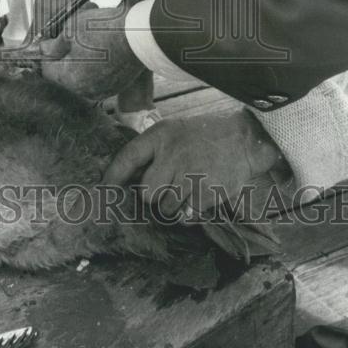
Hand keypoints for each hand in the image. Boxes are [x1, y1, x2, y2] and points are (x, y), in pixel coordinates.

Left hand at [38, 6, 149, 100]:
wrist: (141, 34)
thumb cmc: (104, 29)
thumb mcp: (72, 30)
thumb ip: (53, 45)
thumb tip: (40, 50)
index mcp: (68, 79)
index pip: (45, 70)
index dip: (47, 54)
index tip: (52, 41)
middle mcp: (84, 91)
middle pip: (64, 75)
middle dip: (65, 57)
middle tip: (72, 37)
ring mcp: (102, 90)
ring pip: (81, 76)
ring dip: (81, 61)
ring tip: (90, 40)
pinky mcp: (116, 86)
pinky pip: (98, 78)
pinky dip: (96, 65)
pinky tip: (102, 48)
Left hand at [101, 111, 282, 219]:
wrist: (245, 140)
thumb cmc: (204, 136)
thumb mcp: (174, 131)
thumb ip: (152, 151)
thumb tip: (125, 178)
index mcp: (161, 135)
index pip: (128, 156)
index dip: (113, 175)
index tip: (102, 189)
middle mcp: (172, 155)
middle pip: (146, 192)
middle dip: (155, 195)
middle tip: (169, 185)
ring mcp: (189, 176)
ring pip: (165, 208)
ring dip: (173, 205)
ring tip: (189, 187)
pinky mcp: (205, 194)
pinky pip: (185, 216)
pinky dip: (189, 212)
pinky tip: (199, 196)